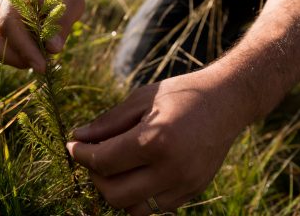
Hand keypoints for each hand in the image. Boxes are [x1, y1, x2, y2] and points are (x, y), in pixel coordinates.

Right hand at [0, 0, 83, 71]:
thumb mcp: (72, 5)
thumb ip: (61, 26)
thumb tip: (52, 50)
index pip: (9, 24)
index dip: (24, 48)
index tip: (41, 66)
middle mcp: (1, 5)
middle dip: (16, 57)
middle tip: (41, 64)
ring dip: (17, 58)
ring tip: (42, 58)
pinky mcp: (2, 30)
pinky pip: (2, 49)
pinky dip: (19, 56)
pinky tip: (38, 54)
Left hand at [67, 70, 248, 214]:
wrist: (226, 101)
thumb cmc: (181, 93)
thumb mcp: (141, 99)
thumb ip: (108, 122)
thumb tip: (78, 137)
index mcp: (156, 140)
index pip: (104, 162)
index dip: (81, 155)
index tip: (73, 146)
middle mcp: (171, 169)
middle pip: (114, 194)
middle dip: (95, 177)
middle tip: (94, 157)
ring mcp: (185, 184)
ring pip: (134, 208)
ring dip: (116, 191)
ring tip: (115, 167)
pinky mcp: (194, 190)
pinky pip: (156, 207)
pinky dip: (139, 195)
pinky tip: (137, 173)